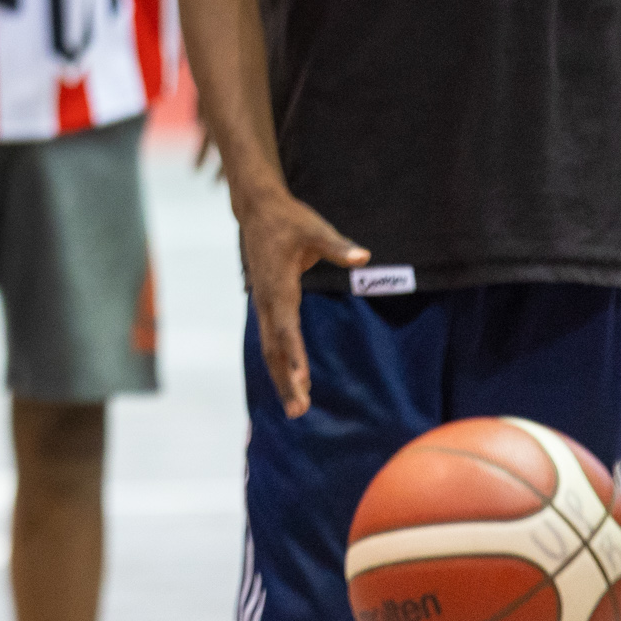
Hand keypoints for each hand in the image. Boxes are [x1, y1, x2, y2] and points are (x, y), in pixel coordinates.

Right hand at [232, 181, 366, 418]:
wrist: (257, 209)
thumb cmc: (289, 219)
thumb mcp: (314, 228)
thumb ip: (338, 246)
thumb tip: (363, 257)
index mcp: (278, 285)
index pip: (286, 328)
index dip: (294, 355)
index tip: (302, 381)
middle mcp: (267, 299)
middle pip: (273, 348)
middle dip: (285, 380)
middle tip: (299, 411)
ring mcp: (263, 303)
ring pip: (269, 348)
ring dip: (281, 378)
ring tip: (296, 408)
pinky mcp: (265, 303)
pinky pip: (270, 340)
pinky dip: (279, 363)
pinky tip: (291, 380)